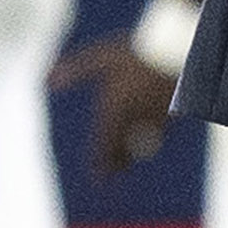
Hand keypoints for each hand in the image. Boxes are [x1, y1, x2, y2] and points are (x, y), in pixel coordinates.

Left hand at [52, 38, 179, 170]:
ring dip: (133, 152)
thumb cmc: (138, 51)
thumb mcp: (103, 56)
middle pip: (123, 148)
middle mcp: (135, 118)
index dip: (99, 162)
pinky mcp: (173, 111)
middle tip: (110, 174)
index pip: (104, 143)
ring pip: (142, 143)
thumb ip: (76, 70)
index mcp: (115, 108)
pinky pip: (159, 131)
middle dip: (116, 162)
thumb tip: (47, 81)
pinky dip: (151, 137)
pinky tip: (150, 134)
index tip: (97, 177)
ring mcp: (156, 116)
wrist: (180, 50)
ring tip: (128, 158)